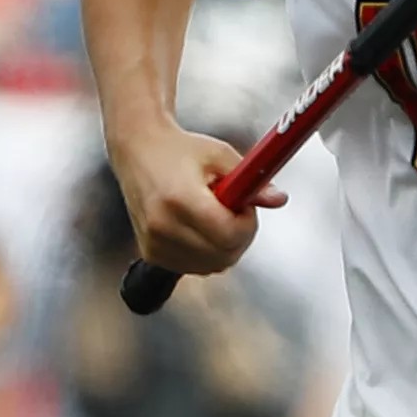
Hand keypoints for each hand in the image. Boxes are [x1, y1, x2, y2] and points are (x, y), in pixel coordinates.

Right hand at [110, 121, 285, 275]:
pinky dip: (206, 253)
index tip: (245, 207)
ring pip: (211, 266)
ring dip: (223, 247)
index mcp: (180, 198)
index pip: (229, 234)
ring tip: (214, 215)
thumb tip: (278, 199)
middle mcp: (162, 225)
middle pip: (223, 255)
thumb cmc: (177, 150)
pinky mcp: (150, 253)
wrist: (138, 150)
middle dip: (239, 236)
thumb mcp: (219, 154)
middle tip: (233, 211)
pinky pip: (193, 267)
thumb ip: (251, 180)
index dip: (247, 224)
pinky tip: (199, 228)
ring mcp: (154, 243)